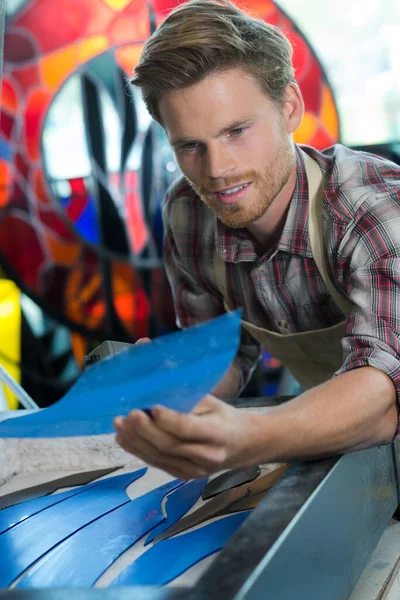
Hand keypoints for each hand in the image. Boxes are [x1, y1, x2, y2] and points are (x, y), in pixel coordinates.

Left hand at [113, 395, 257, 479]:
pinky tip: (124, 439)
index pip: (189, 429)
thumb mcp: (212, 401)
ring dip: (136, 442)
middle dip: (145, 431)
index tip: (152, 407)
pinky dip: (138, 451)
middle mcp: (207, 456)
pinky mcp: (184, 476)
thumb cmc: (223, 417)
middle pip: (170, 445)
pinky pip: (158, 464)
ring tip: (119, 426)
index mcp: (218, 434)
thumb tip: (155, 380)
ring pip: (160, 457)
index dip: (169, 420)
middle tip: (127, 415)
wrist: (242, 446)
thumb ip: (186, 395)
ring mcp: (195, 471)